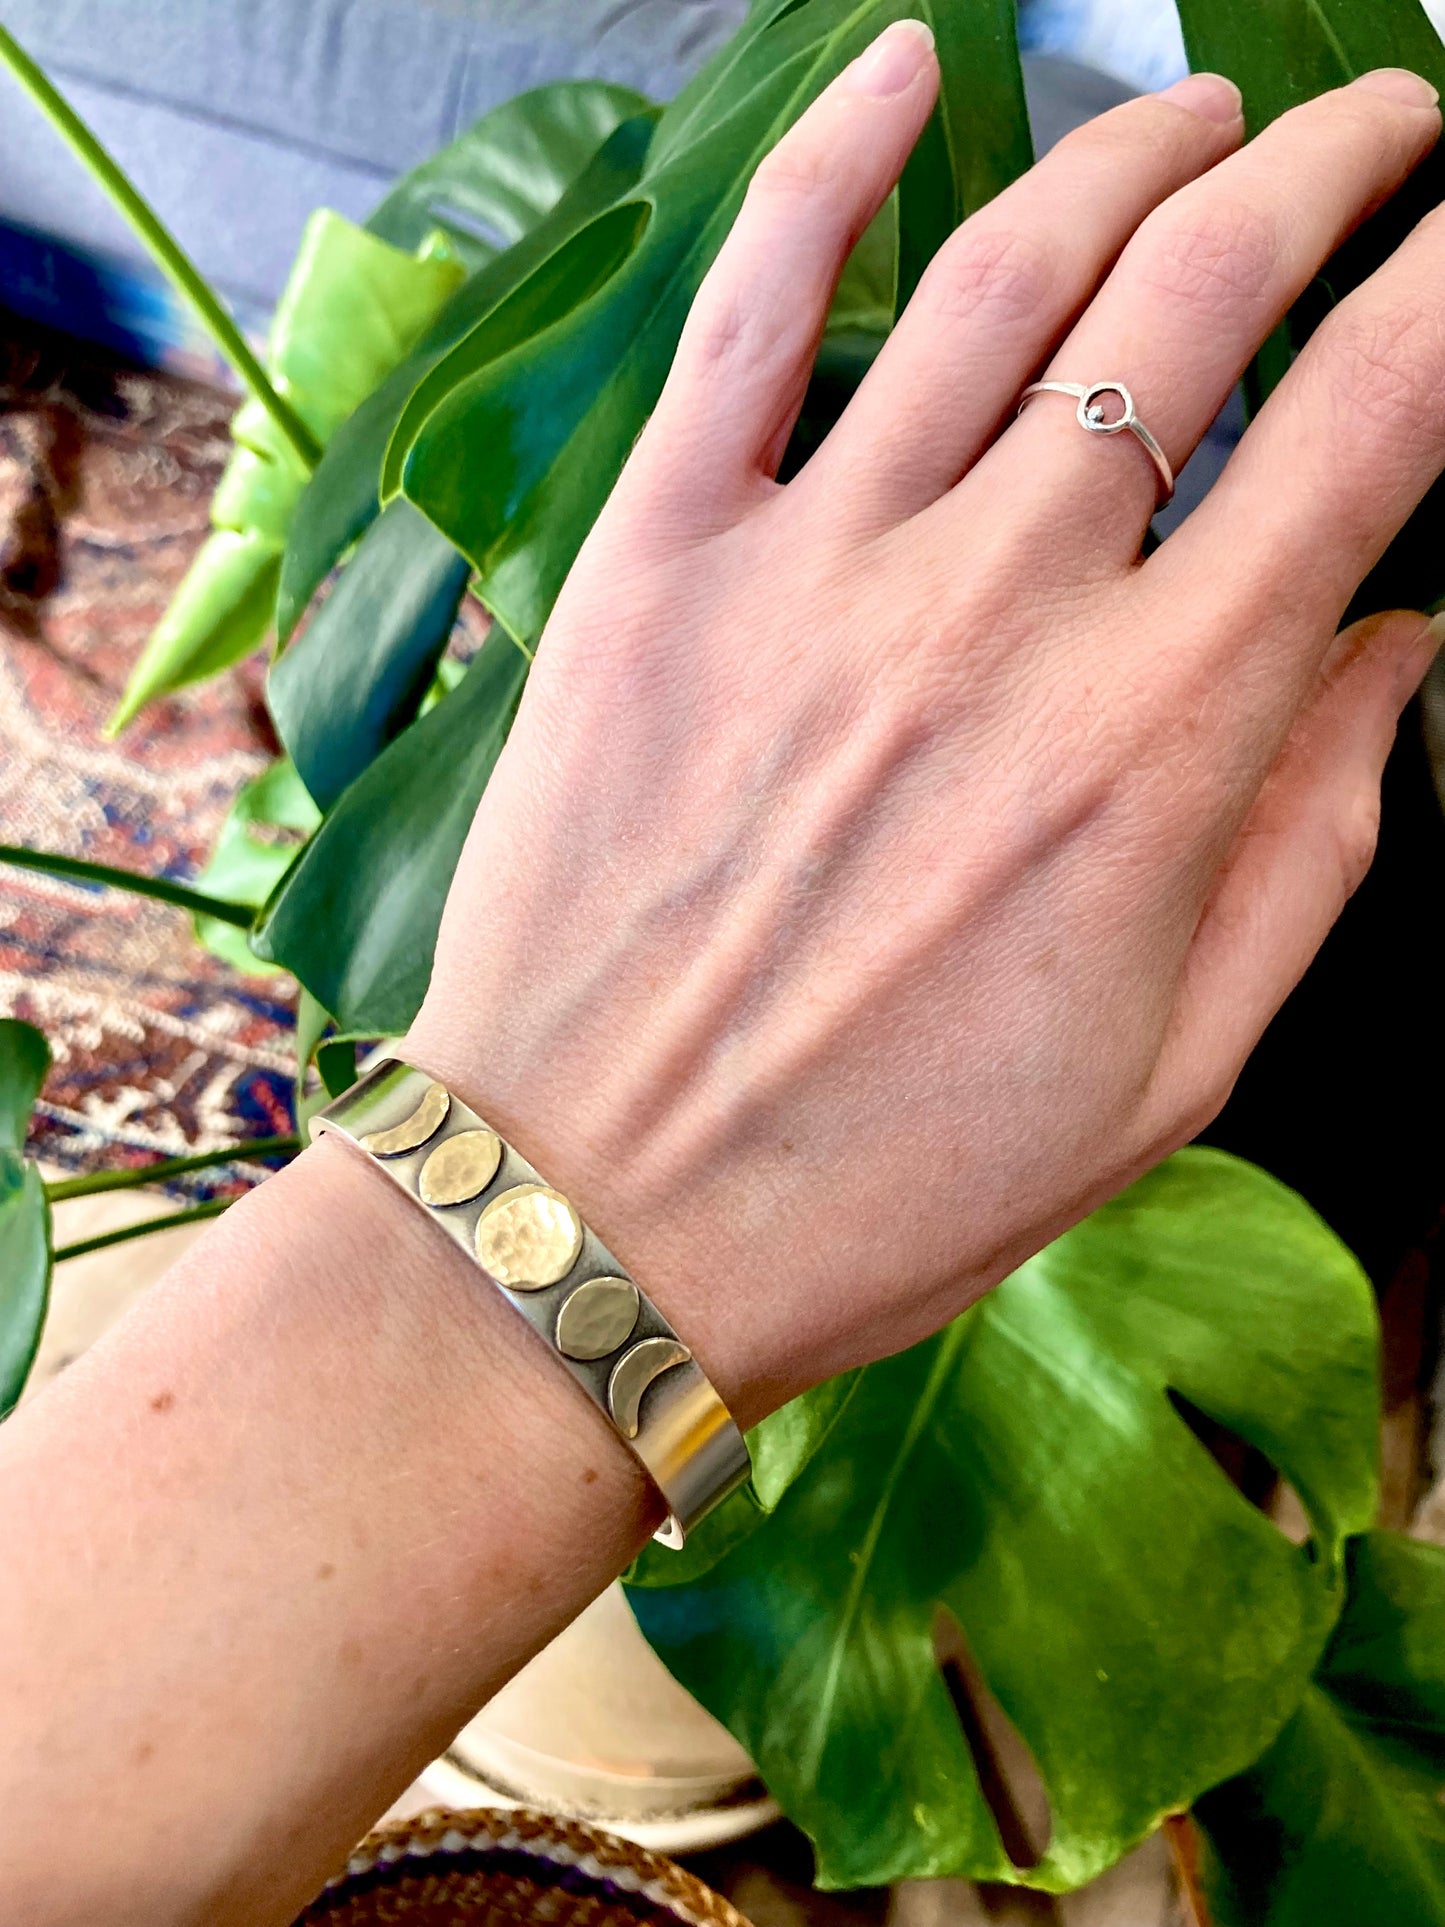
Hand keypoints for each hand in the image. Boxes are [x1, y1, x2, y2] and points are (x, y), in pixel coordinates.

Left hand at [409, 28, 1444, 1426]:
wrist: (597, 1217)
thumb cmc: (892, 1178)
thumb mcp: (1168, 1071)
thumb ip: (1312, 843)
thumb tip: (1401, 645)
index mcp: (1154, 742)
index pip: (1369, 425)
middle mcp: (997, 613)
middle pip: (1199, 295)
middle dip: (1326, 169)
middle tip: (1379, 129)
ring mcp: (813, 568)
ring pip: (1004, 269)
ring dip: (1134, 149)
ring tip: (1205, 115)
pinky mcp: (657, 564)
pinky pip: (748, 313)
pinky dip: (828, 163)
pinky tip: (903, 66)